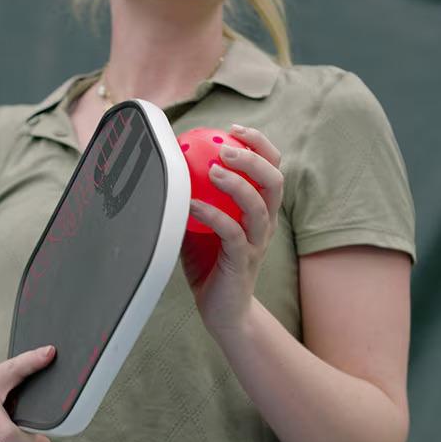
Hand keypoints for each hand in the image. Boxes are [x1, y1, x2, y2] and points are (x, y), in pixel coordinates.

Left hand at [181, 124, 283, 336]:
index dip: (259, 144)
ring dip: (237, 184)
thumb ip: (191, 197)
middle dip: (255, 157)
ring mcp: (257, 243)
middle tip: (227, 147)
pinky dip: (213, 215)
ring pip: (259, 206)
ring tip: (213, 169)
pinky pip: (232, 233)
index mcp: (260, 209)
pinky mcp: (243, 261)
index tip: (234, 129)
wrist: (222, 312)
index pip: (271, 168)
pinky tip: (192, 204)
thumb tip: (166, 164)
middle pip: (274, 180)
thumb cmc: (209, 264)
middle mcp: (265, 223)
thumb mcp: (198, 224)